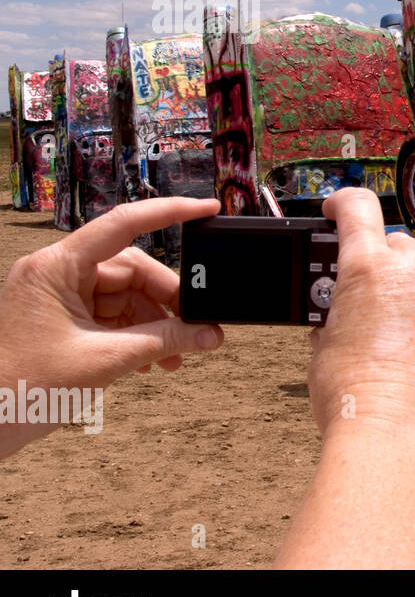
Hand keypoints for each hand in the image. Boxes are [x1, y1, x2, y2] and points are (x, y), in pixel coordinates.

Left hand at [0, 197, 225, 458]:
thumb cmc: (23, 388)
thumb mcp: (106, 360)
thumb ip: (165, 341)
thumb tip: (209, 334)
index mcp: (55, 267)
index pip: (123, 224)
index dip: (170, 212)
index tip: (207, 208)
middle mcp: (56, 272)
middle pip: (132, 269)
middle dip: (166, 300)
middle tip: (195, 327)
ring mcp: (59, 294)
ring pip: (127, 294)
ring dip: (155, 324)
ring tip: (175, 356)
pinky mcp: (64, 316)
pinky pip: (114, 314)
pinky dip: (137, 334)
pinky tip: (154, 359)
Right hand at [307, 188, 414, 455]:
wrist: (393, 435)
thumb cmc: (350, 392)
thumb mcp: (322, 346)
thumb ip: (335, 318)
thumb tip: (341, 324)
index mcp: (368, 268)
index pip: (358, 208)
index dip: (341, 202)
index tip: (332, 210)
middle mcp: (411, 276)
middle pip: (395, 243)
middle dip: (374, 255)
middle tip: (353, 282)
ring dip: (399, 291)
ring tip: (374, 325)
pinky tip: (400, 352)